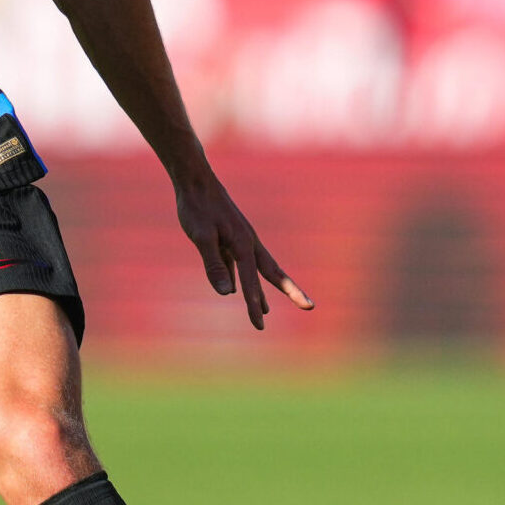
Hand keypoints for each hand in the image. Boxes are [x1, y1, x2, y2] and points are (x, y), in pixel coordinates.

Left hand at [176, 171, 312, 330]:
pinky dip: (240, 278)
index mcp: (243, 244)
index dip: (253, 304)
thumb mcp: (202, 236)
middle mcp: (248, 243)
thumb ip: (214, 264)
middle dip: (290, 291)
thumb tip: (227, 294)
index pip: (250, 282)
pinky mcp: (230, 238)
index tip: (259, 325)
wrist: (195, 179)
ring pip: (257, 270)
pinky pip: (238, 264)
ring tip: (265, 311)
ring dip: (262, 290)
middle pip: (272, 273)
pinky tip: (234, 289)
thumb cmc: (197, 207)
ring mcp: (241, 240)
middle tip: (310, 307)